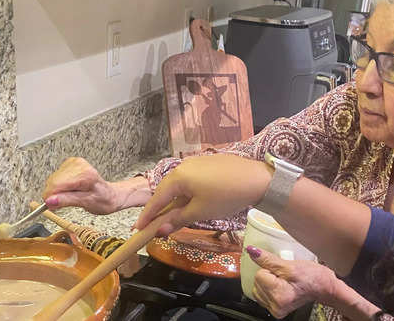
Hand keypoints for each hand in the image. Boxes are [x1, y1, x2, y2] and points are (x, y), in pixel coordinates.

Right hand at [42, 157, 121, 213]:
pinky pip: (56, 176)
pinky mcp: (70, 163)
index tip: (52, 206)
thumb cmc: (102, 199)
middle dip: (54, 195)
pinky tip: (70, 189)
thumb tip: (50, 201)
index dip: (51, 197)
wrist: (110, 194)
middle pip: (53, 181)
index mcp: (85, 175)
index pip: (56, 184)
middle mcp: (79, 165)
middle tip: (64, 202)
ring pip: (53, 179)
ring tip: (70, 195)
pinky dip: (60, 185)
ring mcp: (75, 163)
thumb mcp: (86, 203)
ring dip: (57, 190)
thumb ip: (67, 200)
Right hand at [134, 154, 271, 236]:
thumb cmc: (226, 196)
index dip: (147, 215)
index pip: (157, 199)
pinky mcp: (209, 162)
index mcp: (178, 177)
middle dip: (160, 208)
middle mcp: (183, 165)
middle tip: (154, 224)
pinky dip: (187, 192)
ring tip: (173, 216)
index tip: (137, 228)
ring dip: (175, 200)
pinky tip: (192, 201)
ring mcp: (197, 162)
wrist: (257, 179)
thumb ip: (177, 220)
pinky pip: (191, 179)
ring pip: (179, 184)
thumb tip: (160, 231)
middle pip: (166, 190)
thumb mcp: (200, 212)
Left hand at [247, 246, 337, 318]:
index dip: (270, 268)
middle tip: (285, 275)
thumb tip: (252, 251)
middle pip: (257, 282)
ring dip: (268, 281)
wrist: (323, 287)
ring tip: (284, 280)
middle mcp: (276, 306)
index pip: (259, 275)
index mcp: (279, 296)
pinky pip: (262, 294)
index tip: (283, 271)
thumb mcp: (289, 264)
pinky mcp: (276, 309)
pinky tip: (280, 285)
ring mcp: (276, 309)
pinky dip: (269, 287)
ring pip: (258, 288)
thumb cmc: (312, 276)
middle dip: (269, 275)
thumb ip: (267, 259)